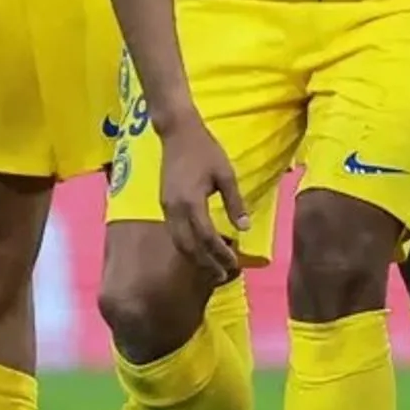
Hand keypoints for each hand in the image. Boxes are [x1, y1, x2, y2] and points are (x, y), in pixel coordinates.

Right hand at [157, 119, 247, 282]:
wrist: (177, 133)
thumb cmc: (206, 150)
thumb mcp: (226, 175)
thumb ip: (235, 202)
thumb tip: (244, 228)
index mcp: (191, 202)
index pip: (206, 237)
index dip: (219, 253)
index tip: (233, 264)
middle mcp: (174, 209)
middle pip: (188, 246)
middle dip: (205, 263)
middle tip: (223, 275)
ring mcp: (166, 207)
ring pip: (178, 242)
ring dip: (194, 258)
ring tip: (212, 268)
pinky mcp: (164, 204)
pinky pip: (174, 232)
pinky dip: (186, 246)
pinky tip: (199, 249)